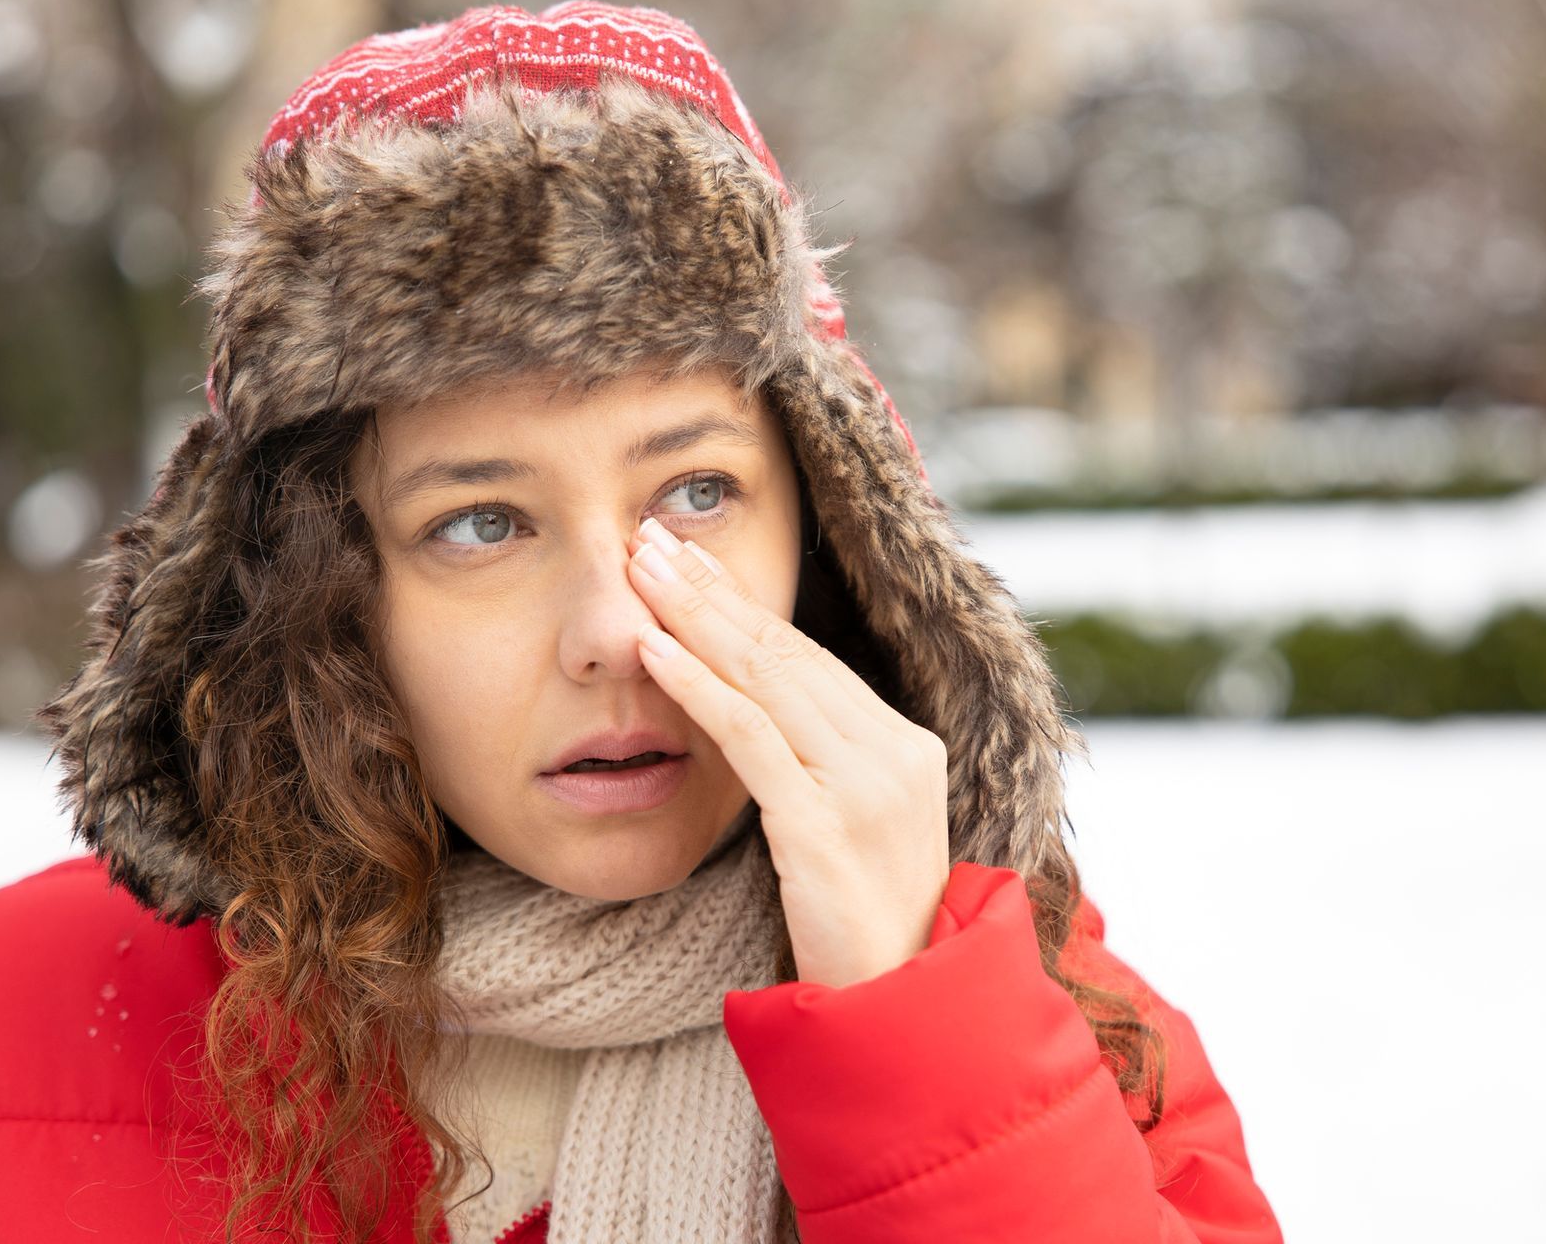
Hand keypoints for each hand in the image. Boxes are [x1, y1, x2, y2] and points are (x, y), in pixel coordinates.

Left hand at [626, 516, 950, 987]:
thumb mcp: (851, 825)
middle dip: (711, 589)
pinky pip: (750, 738)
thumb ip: (817, 763)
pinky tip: (654, 650)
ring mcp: (864, 786)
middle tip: (649, 538)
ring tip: (640, 571)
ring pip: (767, 677)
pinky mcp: (826, 825)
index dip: (742, 604)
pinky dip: (697, 686)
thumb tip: (742, 706)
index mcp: (905, 745)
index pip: (810, 658)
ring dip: (694, 616)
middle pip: (785, 650)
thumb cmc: (862, 923)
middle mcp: (893, 753)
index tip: (690, 560)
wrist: (897, 1006)